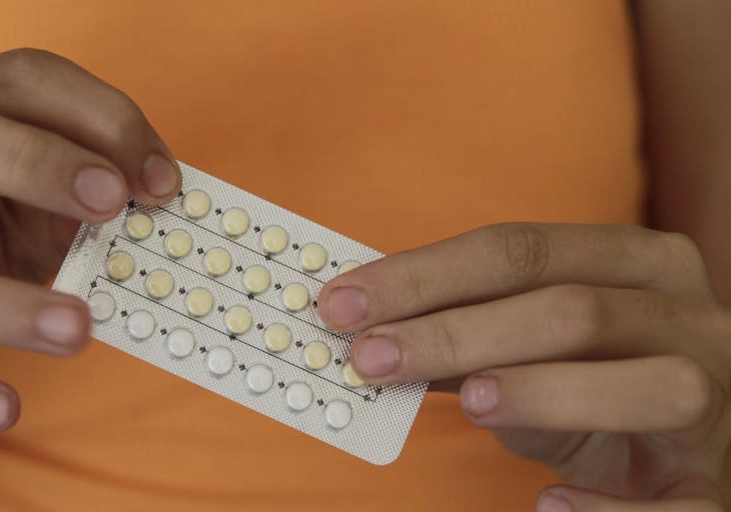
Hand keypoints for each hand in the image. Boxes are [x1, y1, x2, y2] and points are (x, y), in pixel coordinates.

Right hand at [0, 49, 179, 433]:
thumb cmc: (14, 206)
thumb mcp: (54, 185)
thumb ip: (101, 182)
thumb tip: (174, 207)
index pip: (33, 80)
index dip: (104, 123)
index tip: (164, 184)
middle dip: (36, 164)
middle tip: (110, 204)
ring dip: (2, 300)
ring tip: (75, 329)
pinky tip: (6, 409)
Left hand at [319, 223, 730, 510]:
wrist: (666, 438)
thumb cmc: (583, 375)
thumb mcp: (524, 338)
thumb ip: (459, 328)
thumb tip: (363, 327)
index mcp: (636, 260)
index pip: (520, 249)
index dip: (424, 275)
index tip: (345, 302)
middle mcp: (687, 314)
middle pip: (571, 309)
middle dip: (456, 332)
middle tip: (370, 357)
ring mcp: (716, 393)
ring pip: (649, 383)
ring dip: (543, 391)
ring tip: (469, 403)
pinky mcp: (717, 477)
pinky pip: (683, 502)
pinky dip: (612, 509)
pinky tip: (548, 507)